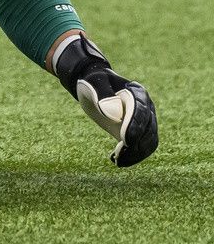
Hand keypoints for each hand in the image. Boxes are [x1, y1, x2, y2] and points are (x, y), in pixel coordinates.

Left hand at [54, 35, 157, 166]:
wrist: (95, 86)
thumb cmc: (94, 83)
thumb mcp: (95, 84)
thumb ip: (103, 95)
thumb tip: (114, 113)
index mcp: (137, 92)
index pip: (141, 111)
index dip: (135, 126)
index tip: (126, 140)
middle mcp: (147, 107)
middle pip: (149, 128)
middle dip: (136, 143)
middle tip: (120, 156)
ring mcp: (145, 120)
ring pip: (149, 141)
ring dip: (137, 153)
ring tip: (119, 161)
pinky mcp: (138, 132)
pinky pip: (143, 146)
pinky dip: (135, 156)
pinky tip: (120, 161)